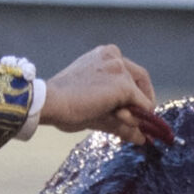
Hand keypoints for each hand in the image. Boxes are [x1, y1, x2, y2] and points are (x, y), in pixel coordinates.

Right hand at [41, 44, 158, 143]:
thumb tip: (142, 138)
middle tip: (140, 121)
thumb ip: (120, 119)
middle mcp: (114, 56)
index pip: (130, 72)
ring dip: (136, 114)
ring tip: (120, 123)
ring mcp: (120, 69)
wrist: (50, 102)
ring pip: (141, 95)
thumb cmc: (65, 103)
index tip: (134, 109)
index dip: (136, 92)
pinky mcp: (123, 85)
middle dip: (143, 102)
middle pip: (141, 79)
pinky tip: (121, 122)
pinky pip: (143, 106)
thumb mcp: (96, 108)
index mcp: (104, 54)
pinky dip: (137, 118)